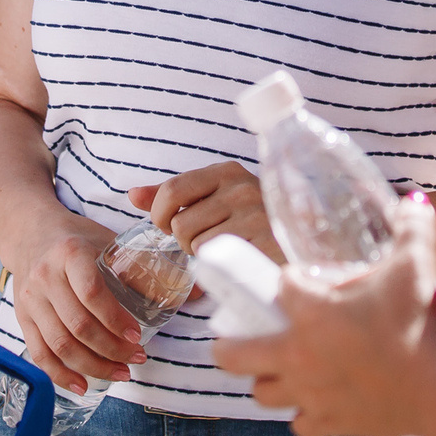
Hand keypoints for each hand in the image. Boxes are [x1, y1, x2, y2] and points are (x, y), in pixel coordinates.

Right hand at [7, 211, 146, 393]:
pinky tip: (83, 385)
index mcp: (70, 253)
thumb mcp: (109, 242)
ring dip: (92, 365)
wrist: (31, 231)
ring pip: (59, 343)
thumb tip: (197, 291)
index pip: (91, 292)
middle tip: (137, 359)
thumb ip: (144, 268)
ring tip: (120, 374)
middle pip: (76, 324)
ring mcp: (30, 299)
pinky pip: (39, 353)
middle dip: (110, 349)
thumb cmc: (78, 239)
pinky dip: (60, 374)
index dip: (115, 319)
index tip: (138, 336)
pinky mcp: (22, 316)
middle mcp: (45, 276)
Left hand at [131, 161, 280, 262]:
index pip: (172, 190)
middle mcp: (241, 188)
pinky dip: (219, 263)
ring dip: (202, 253)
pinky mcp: (263, 243)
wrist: (303, 240)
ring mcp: (255, 215)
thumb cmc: (251, 219)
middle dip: (184, 239)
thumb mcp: (215, 196)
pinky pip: (217, 258)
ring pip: (195, 244)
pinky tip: (237, 257)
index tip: (168, 225)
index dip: (159, 214)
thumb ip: (174, 194)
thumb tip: (132, 195)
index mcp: (226, 171)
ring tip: (226, 247)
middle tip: (206, 240)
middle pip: (179, 223)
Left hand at [215, 194, 435, 435]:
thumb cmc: (422, 324)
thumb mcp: (416, 265)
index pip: (280, 286)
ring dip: (266, 380)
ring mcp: (311, 393)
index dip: (289, 281)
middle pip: (235, 353)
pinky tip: (316, 402)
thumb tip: (414, 198)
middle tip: (238, 334)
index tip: (301, 280)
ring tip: (279, 369)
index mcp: (309, 311)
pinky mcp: (330, 423)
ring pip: (262, 393)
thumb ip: (412, 228)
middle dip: (229, 343)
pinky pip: (300, 424)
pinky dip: (304, 415)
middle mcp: (298, 355)